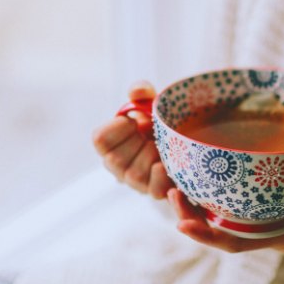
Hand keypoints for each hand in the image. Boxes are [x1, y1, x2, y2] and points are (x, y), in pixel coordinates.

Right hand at [92, 81, 174, 198]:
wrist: (184, 137)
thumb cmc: (157, 121)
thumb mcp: (149, 102)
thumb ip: (141, 91)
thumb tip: (138, 91)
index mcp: (109, 143)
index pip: (100, 140)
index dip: (118, 128)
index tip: (132, 120)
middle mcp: (117, 166)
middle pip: (116, 160)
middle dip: (137, 142)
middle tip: (150, 134)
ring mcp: (136, 182)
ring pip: (136, 174)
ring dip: (152, 156)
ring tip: (163, 146)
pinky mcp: (157, 191)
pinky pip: (156, 191)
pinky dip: (164, 180)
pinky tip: (169, 170)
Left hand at [168, 155, 283, 268]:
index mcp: (277, 236)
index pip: (238, 242)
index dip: (209, 235)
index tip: (183, 226)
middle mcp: (261, 232)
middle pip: (217, 230)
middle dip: (190, 215)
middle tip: (170, 193)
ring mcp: (258, 223)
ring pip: (217, 220)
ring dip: (193, 205)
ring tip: (172, 185)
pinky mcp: (260, 213)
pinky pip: (229, 208)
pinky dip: (209, 197)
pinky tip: (194, 179)